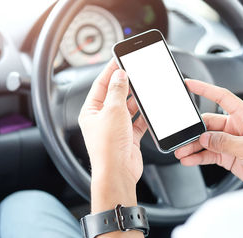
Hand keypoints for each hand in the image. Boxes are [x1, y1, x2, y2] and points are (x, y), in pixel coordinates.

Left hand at [78, 59, 146, 211]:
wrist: (118, 173)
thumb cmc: (108, 147)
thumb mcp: (113, 111)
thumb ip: (117, 91)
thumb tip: (119, 75)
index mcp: (91, 111)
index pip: (100, 84)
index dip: (110, 70)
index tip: (119, 59)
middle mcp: (102, 119)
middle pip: (115, 95)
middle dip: (126, 85)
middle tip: (136, 72)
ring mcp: (116, 128)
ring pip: (128, 108)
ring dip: (136, 100)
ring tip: (145, 90)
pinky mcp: (128, 136)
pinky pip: (138, 121)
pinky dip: (144, 116)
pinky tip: (150, 110)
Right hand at [175, 80, 242, 185]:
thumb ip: (225, 142)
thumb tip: (205, 138)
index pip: (222, 97)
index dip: (205, 89)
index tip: (190, 85)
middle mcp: (236, 127)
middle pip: (208, 123)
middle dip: (193, 131)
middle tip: (182, 139)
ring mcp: (230, 142)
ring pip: (205, 140)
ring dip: (192, 146)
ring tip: (182, 152)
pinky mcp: (227, 156)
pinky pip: (207, 154)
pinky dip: (197, 157)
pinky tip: (189, 159)